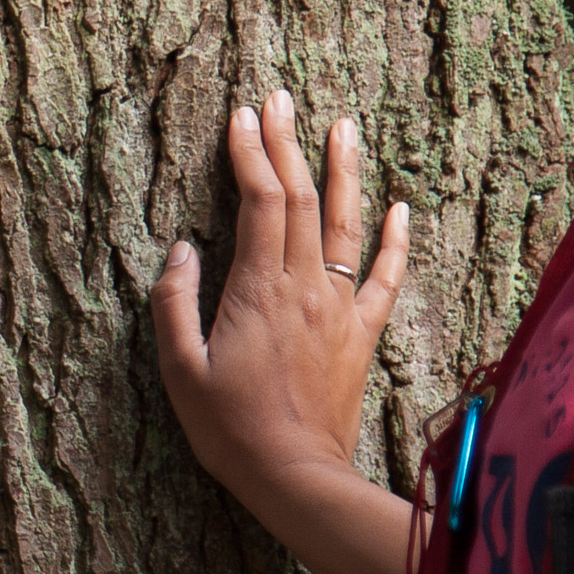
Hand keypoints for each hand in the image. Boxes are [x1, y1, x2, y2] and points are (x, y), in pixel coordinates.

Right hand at [154, 91, 406, 503]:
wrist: (295, 475)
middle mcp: (305, 288)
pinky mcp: (360, 335)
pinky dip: (393, 239)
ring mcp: (339, 309)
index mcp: (258, 291)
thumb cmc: (229, 428)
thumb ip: (174, 304)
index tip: (241, 116)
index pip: (261, 201)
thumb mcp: (179, 369)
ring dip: (343, 170)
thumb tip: (181, 249)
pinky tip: (399, 207)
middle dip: (288, 143)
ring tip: (342, 125)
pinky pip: (383, 277)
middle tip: (280, 98)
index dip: (251, 153)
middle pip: (302, 198)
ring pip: (346, 224)